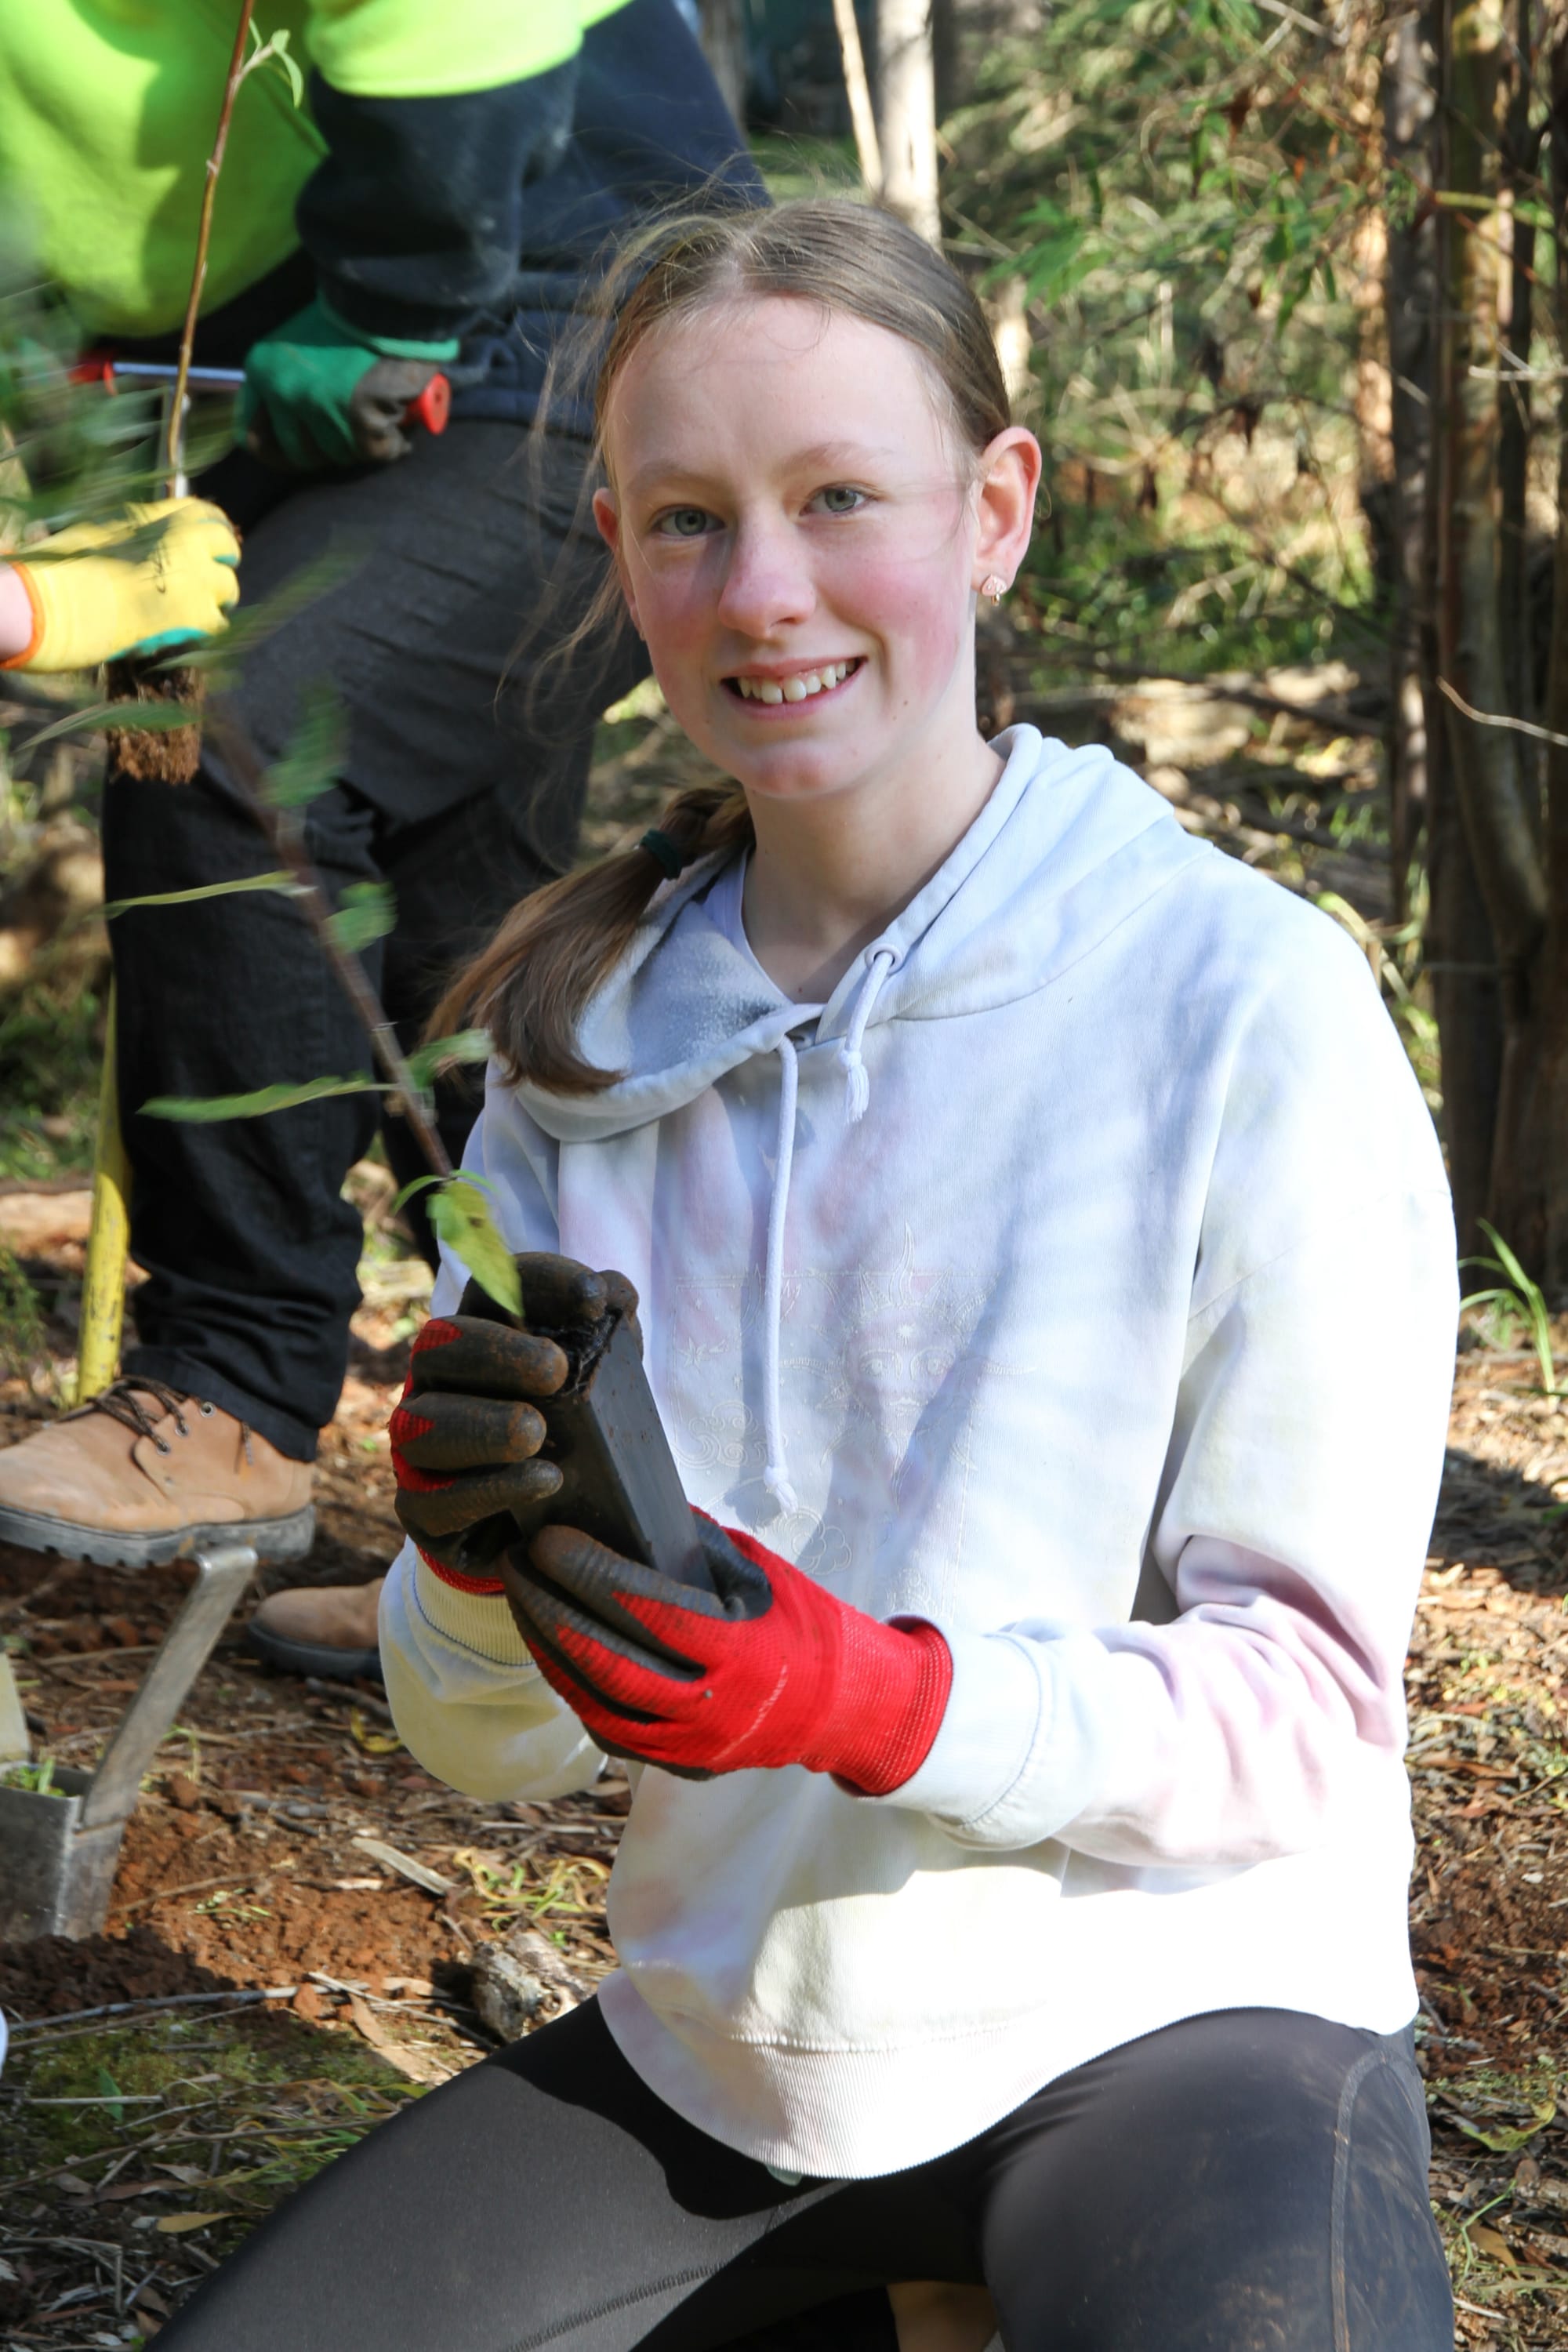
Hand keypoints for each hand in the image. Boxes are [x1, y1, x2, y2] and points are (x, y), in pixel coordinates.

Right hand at [0, 500, 238, 673]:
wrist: (59, 602)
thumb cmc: (64, 568)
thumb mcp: (99, 532)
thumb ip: (134, 534)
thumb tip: (144, 544)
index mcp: (158, 516)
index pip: (204, 512)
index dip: (212, 530)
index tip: (213, 543)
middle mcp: (184, 540)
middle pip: (227, 546)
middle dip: (222, 562)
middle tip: (211, 581)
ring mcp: (195, 577)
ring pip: (228, 587)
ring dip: (216, 600)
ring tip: (199, 613)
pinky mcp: (197, 615)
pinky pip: (218, 623)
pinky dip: (206, 631)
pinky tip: (188, 635)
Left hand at [239, 297, 456, 469]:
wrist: (386, 297)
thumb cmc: (349, 316)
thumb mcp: (299, 344)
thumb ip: (289, 381)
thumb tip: (297, 427)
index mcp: (262, 370)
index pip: (252, 436)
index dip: (281, 450)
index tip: (306, 448)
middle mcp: (283, 392)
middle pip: (301, 454)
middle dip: (329, 449)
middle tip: (351, 433)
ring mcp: (320, 409)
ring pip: (340, 454)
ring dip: (363, 443)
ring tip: (382, 417)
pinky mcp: (358, 420)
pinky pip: (375, 452)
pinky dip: (392, 443)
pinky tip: (401, 423)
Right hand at [392, 1254, 636, 1588]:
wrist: (551, 1524)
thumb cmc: (573, 1433)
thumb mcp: (602, 1382)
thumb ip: (609, 1336)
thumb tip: (618, 1294)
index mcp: (482, 1333)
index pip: (495, 1286)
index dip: (540, 1282)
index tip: (593, 1298)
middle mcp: (439, 1379)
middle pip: (441, 1343)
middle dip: (497, 1352)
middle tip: (554, 1371)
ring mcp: (421, 1443)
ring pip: (422, 1423)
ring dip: (481, 1425)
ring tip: (536, 1434)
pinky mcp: (421, 1507)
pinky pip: (433, 1497)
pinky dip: (487, 1489)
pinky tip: (541, 1481)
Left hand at [502, 1515, 952, 1792]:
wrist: (841, 1707)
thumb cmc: (799, 1623)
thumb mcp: (759, 1573)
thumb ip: (695, 1546)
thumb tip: (624, 1503)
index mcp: (740, 1652)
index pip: (650, 1611)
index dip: (592, 1575)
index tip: (551, 1539)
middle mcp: (712, 1709)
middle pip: (608, 1664)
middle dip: (550, 1611)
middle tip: (516, 1564)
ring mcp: (690, 1748)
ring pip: (595, 1703)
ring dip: (548, 1649)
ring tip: (521, 1599)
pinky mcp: (676, 1766)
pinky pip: (606, 1730)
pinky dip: (572, 1686)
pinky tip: (549, 1646)